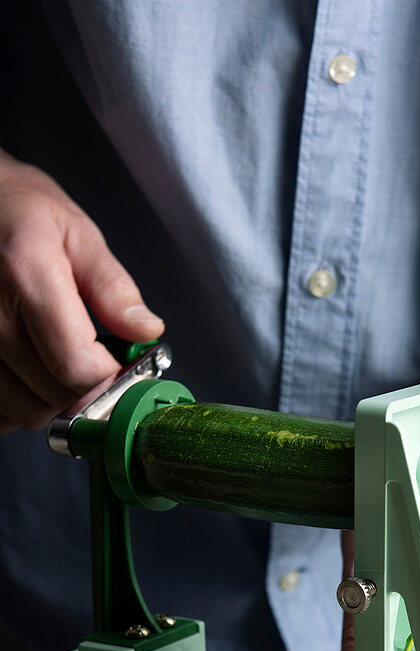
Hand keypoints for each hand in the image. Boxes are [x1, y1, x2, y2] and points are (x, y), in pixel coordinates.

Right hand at [0, 150, 164, 432]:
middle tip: (92, 362)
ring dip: (53, 403)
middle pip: (54, 396)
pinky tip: (29, 375)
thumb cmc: (19, 214)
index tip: (116, 362)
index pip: (76, 367)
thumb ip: (113, 287)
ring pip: (25, 413)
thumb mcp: (76, 233)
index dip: (108, 376)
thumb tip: (146, 330)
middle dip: (87, 390)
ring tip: (59, 366)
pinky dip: (19, 406)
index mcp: (26, 278)